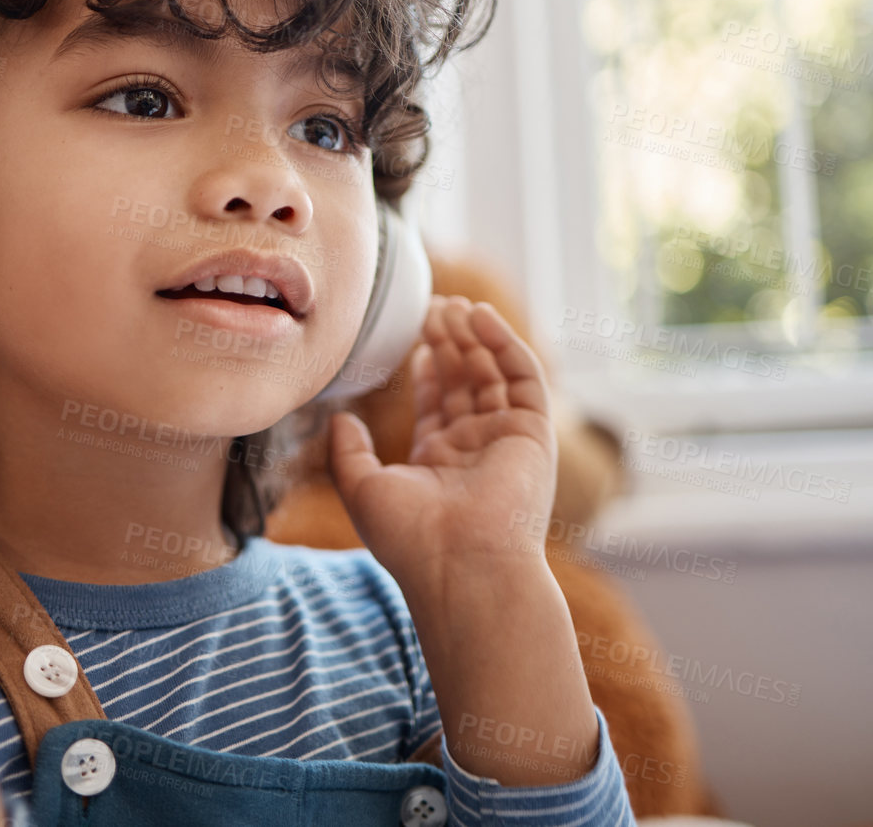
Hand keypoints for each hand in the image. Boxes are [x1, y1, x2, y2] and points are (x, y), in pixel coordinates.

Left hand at [327, 294, 557, 592]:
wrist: (461, 565)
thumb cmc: (409, 537)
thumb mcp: (362, 488)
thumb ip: (347, 450)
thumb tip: (339, 416)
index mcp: (440, 461)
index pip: (438, 400)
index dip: (429, 364)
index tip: (416, 332)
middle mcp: (476, 448)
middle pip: (465, 380)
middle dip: (450, 342)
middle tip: (431, 306)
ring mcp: (507, 440)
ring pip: (493, 374)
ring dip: (473, 337)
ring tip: (451, 305)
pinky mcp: (534, 434)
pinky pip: (523, 378)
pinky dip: (504, 344)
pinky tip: (480, 317)